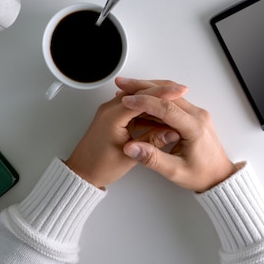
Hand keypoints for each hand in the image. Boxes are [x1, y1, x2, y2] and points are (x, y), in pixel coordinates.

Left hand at [65, 80, 187, 188]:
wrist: (82, 173)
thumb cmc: (100, 167)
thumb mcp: (131, 156)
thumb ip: (152, 141)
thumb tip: (172, 133)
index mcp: (112, 117)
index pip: (141, 98)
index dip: (162, 93)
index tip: (179, 91)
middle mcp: (109, 109)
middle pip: (139, 93)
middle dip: (161, 91)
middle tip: (181, 91)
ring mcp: (110, 112)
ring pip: (136, 98)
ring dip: (154, 98)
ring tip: (175, 100)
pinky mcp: (112, 117)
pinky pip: (132, 107)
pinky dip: (147, 108)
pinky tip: (160, 112)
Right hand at [116, 78, 236, 191]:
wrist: (219, 176)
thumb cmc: (202, 175)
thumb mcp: (175, 172)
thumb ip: (152, 159)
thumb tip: (131, 148)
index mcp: (195, 128)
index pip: (167, 108)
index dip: (144, 102)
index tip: (126, 100)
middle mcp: (197, 116)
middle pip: (167, 93)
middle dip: (142, 87)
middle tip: (122, 84)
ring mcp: (196, 113)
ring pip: (169, 92)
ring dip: (147, 89)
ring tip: (126, 89)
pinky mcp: (192, 115)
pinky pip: (172, 100)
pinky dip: (154, 97)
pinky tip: (139, 99)